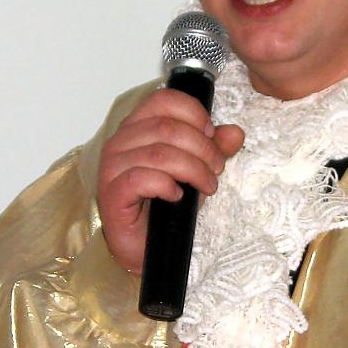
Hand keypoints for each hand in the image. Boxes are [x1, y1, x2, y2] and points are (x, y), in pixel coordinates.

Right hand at [96, 88, 244, 272]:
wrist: (146, 247)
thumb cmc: (165, 206)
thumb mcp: (197, 171)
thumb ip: (215, 149)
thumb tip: (235, 133)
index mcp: (138, 126)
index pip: (163, 100)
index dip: (193, 113)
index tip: (212, 135)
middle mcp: (120, 141)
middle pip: (167, 127)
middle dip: (202, 148)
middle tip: (217, 169)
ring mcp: (112, 166)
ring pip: (159, 153)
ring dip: (193, 169)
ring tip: (207, 185)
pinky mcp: (112, 191)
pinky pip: (142, 178)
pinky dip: (167, 185)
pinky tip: (177, 196)